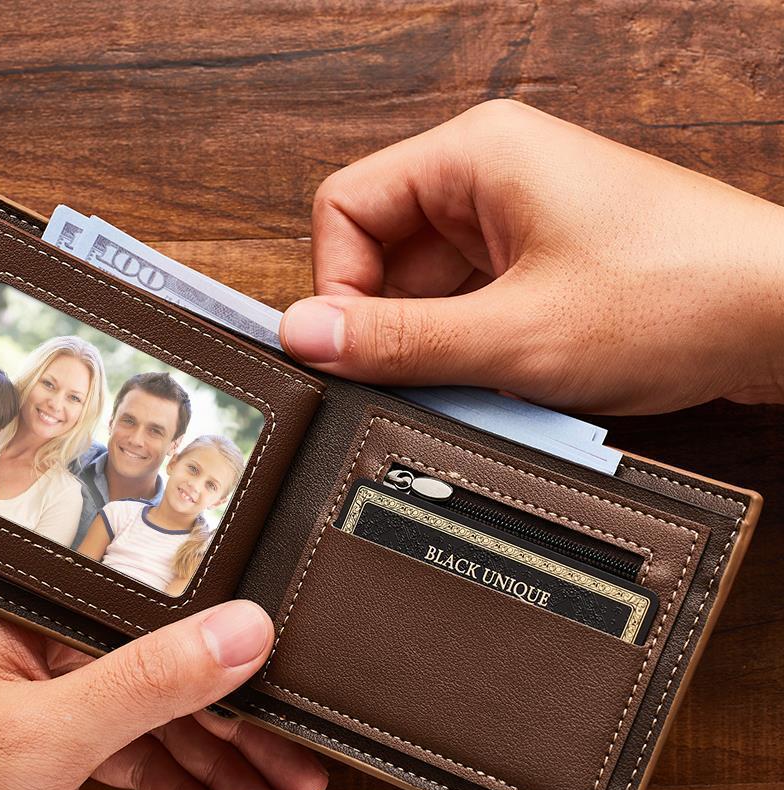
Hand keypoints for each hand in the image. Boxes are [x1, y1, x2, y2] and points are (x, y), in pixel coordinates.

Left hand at [0, 590, 326, 789]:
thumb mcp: (46, 734)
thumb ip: (151, 682)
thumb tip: (241, 630)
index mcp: (41, 598)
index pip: (168, 617)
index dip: (239, 669)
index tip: (292, 713)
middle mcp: (51, 633)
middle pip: (174, 675)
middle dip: (241, 739)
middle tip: (297, 778)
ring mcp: (52, 684)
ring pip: (159, 723)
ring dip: (218, 775)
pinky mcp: (50, 731)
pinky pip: (130, 755)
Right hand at [280, 99, 783, 413]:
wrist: (781, 318)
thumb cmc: (677, 296)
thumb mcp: (512, 336)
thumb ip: (398, 340)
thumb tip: (307, 335)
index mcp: (475, 156)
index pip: (345, 207)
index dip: (336, 285)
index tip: (352, 350)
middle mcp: (491, 177)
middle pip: (382, 251)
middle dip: (389, 323)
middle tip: (417, 376)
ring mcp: (518, 220)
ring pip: (426, 286)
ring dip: (435, 343)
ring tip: (480, 378)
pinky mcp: (541, 261)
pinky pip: (470, 303)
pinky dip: (471, 347)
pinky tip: (503, 378)